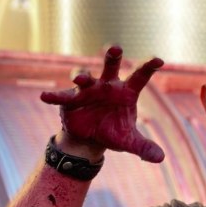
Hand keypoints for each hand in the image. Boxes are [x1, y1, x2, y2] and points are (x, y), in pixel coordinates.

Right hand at [40, 45, 164, 162]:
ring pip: (85, 77)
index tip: (159, 60)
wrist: (90, 139)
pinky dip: (54, 96)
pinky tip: (45, 98)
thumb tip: (160, 158)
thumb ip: (144, 147)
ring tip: (80, 79)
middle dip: (112, 57)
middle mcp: (107, 86)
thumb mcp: (128, 142)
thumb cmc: (113, 133)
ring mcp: (88, 90)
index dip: (148, 67)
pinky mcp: (70, 99)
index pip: (140, 77)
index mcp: (126, 93)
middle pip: (110, 67)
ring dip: (82, 75)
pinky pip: (62, 96)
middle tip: (116, 48)